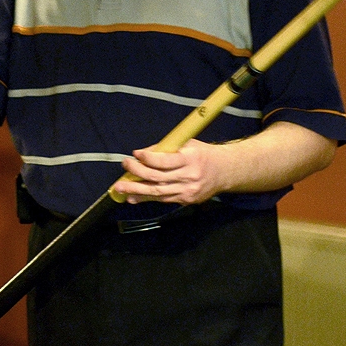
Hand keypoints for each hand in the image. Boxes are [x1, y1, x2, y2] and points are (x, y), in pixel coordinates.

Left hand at [109, 139, 224, 204]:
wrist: (226, 172)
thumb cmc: (203, 154)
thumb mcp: (187, 144)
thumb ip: (165, 149)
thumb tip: (142, 154)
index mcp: (190, 159)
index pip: (165, 161)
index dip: (148, 158)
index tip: (135, 153)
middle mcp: (189, 177)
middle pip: (158, 178)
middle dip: (137, 173)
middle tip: (124, 166)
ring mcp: (187, 191)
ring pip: (158, 193)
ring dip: (136, 190)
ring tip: (120, 188)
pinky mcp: (186, 201)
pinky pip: (163, 200)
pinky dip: (146, 198)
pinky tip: (133, 197)